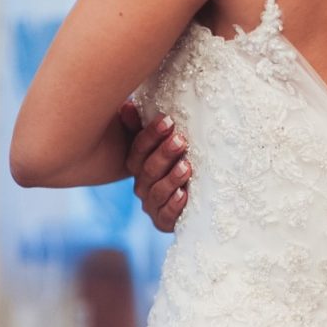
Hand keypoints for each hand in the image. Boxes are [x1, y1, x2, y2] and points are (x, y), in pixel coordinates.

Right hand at [119, 101, 190, 231]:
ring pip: (157, 191)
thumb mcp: (163, 145)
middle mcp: (141, 184)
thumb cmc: (178, 166)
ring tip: (186, 167)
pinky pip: (166, 215)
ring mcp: (152, 205)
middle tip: (180, 140)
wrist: (198, 203)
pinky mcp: (164, 222)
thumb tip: (128, 104)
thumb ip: (142, 127)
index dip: (151, 134)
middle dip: (164, 153)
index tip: (168, 120)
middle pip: (148, 169)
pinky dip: (174, 205)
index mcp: (138, 164)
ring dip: (171, 178)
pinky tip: (184, 195)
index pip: (138, 148)